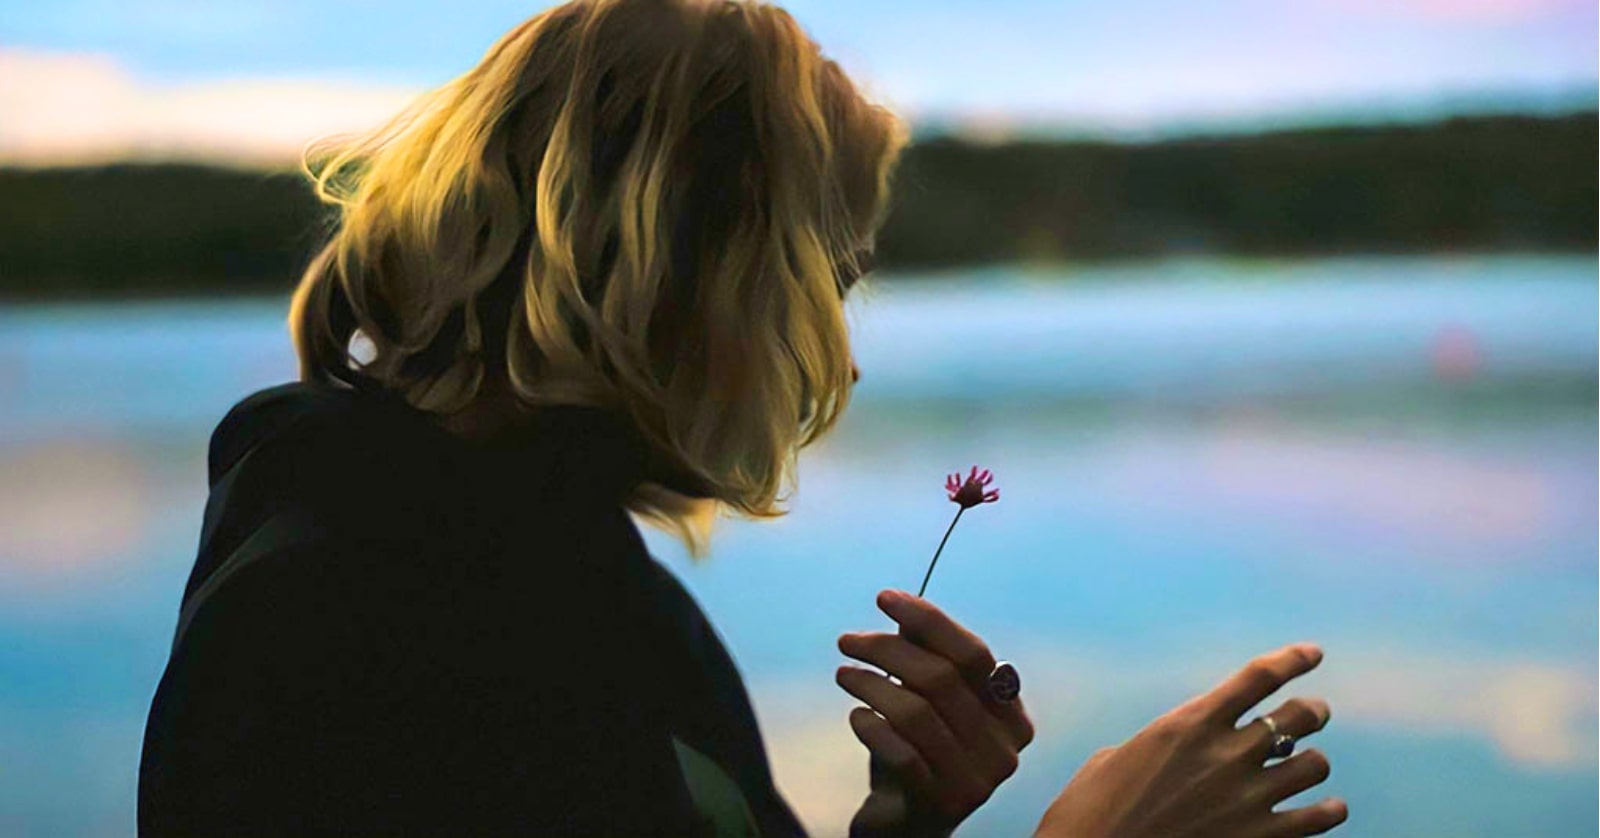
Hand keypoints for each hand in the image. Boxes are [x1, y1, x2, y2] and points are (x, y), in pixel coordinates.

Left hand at [837, 590, 1034, 835]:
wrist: (906, 822)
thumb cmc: (917, 751)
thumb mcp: (925, 699)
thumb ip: (924, 655)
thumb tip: (901, 608)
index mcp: (1011, 715)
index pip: (973, 653)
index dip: (928, 620)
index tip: (883, 598)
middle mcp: (1004, 749)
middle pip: (941, 678)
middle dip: (886, 649)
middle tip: (847, 641)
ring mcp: (976, 781)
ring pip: (917, 712)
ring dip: (870, 685)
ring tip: (843, 674)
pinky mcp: (940, 805)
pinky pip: (901, 753)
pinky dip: (872, 727)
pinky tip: (856, 717)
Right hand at [1034, 643, 1346, 837]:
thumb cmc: (1090, 815)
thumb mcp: (1111, 762)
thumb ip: (1154, 747)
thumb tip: (1166, 750)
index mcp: (1188, 724)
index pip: (1258, 677)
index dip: (1293, 660)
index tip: (1313, 653)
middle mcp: (1227, 754)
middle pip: (1299, 715)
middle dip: (1312, 711)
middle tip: (1314, 713)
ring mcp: (1249, 798)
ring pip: (1315, 764)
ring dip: (1312, 763)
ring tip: (1306, 767)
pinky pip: (1321, 816)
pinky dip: (1328, 809)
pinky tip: (1326, 808)